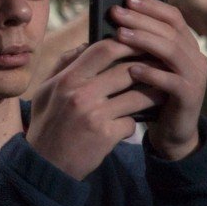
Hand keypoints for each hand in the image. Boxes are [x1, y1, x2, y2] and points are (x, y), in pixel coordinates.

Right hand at [27, 39, 158, 179]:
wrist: (45, 164)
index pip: (102, 49)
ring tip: (160, 92)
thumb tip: (85, 44)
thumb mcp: (45, 91)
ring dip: (152, 94)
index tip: (139, 41)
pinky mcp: (106, 135)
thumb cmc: (46, 124)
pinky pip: (131, 122)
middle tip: (161, 66)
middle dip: (148, 67)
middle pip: (127, 70)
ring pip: (137, 96)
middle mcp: (81, 94)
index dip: (125, 42)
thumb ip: (63, 65)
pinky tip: (128, 124)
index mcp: (67, 79)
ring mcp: (95, 115)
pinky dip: (131, 122)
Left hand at [110, 0, 206, 159]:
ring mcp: (196, 77)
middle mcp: (195, 57)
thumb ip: (139, 45)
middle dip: (140, 19)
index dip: (151, 6)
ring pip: (171, 51)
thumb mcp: (147, 65)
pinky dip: (151, 73)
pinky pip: (172, 81)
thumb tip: (113, 20)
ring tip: (119, 35)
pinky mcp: (191, 97)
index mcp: (186, 45)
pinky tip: (132, 69)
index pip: (173, 17)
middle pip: (169, 30)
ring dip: (144, 40)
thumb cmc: (152, 93)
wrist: (171, 132)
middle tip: (116, 13)